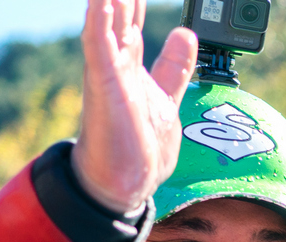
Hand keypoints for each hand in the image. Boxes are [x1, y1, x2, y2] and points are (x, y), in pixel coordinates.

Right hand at [71, 0, 197, 213]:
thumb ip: (174, 66)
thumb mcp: (167, 95)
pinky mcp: (104, 87)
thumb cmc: (140, 141)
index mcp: (130, 62)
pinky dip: (99, 22)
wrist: (126, 180)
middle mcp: (117, 61)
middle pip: (119, 11)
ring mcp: (109, 72)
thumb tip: (186, 34)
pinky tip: (102, 1)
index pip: (133, 16)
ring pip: (107, 21)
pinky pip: (99, 49)